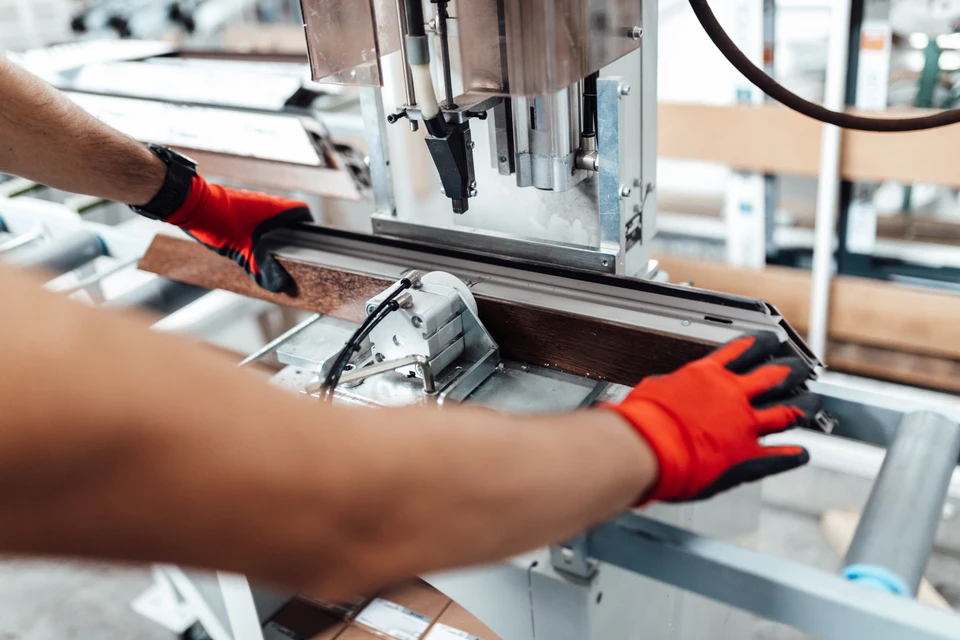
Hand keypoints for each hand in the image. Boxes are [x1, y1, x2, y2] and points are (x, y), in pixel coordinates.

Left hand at [166, 175, 310, 292]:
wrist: (194, 206)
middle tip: (286, 248)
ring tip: (265, 246)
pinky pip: (254, 213)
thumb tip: (280, 286)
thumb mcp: (244, 253)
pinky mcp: (238, 200)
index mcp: (274, 209)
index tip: (307, 238)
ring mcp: (251, 198)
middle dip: (287, 231)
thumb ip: (263, 270)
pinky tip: (245, 238)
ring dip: (270, 227)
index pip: (302, 212)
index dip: (307, 224)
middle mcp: (266, 200)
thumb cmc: (220, 223)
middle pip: (286, 214)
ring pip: (269, 214)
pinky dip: (255, 225)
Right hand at [605, 331, 820, 503]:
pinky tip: (803, 453)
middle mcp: (732, 397)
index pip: (742, 351)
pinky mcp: (748, 458)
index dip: (761, 344)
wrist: (645, 448)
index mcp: (707, 376)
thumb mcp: (652, 388)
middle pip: (775, 376)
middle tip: (800, 368)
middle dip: (792, 370)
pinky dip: (793, 456)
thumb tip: (662, 384)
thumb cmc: (642, 421)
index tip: (770, 341)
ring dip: (805, 406)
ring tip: (814, 402)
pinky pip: (779, 456)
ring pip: (788, 411)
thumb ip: (667, 385)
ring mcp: (744, 426)